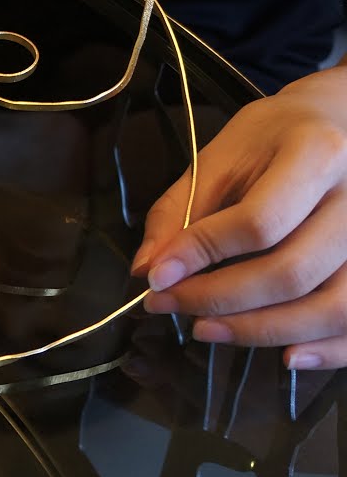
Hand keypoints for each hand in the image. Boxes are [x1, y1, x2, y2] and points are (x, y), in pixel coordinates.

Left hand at [132, 67, 346, 368]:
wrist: (345, 121)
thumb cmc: (278, 136)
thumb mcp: (223, 154)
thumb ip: (182, 209)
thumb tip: (149, 270)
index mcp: (317, 154)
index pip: (258, 222)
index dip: (201, 255)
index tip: (155, 278)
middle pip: (292, 272)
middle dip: (220, 300)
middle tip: (170, 306)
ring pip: (332, 307)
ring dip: (263, 331)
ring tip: (207, 330)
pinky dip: (327, 350)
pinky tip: (284, 354)